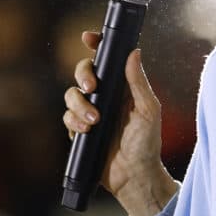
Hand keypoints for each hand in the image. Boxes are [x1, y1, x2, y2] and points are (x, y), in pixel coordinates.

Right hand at [62, 31, 177, 215]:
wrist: (135, 177)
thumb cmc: (148, 143)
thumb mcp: (148, 110)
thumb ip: (138, 82)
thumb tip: (134, 51)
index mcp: (123, 87)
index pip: (107, 59)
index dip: (96, 45)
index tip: (88, 38)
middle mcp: (105, 96)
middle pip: (83, 72)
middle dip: (83, 75)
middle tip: (92, 88)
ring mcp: (91, 112)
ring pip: (71, 94)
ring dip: (78, 105)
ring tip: (94, 121)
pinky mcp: (80, 130)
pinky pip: (67, 117)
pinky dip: (74, 121)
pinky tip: (86, 130)